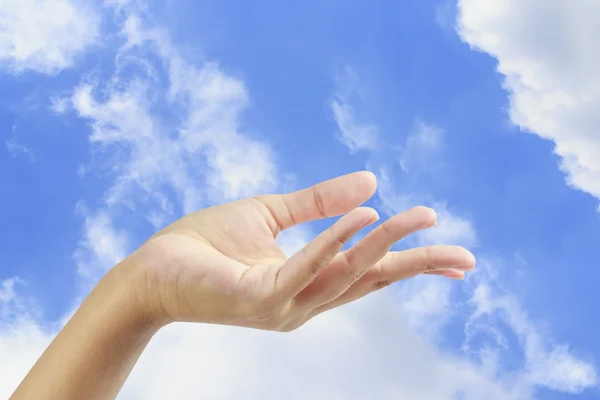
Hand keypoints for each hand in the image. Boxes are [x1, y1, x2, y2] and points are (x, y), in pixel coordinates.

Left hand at [132, 171, 475, 330]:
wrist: (151, 270)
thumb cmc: (206, 245)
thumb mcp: (271, 214)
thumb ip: (318, 202)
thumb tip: (372, 182)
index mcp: (307, 281)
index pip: (368, 273)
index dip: (409, 263)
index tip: (451, 255)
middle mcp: (302, 302)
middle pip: (369, 281)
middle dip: (414, 266)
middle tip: (463, 256)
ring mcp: (283, 305)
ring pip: (344, 275)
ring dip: (383, 244)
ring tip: (419, 217)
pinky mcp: (259, 299)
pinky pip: (303, 269)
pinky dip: (334, 243)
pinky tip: (362, 217)